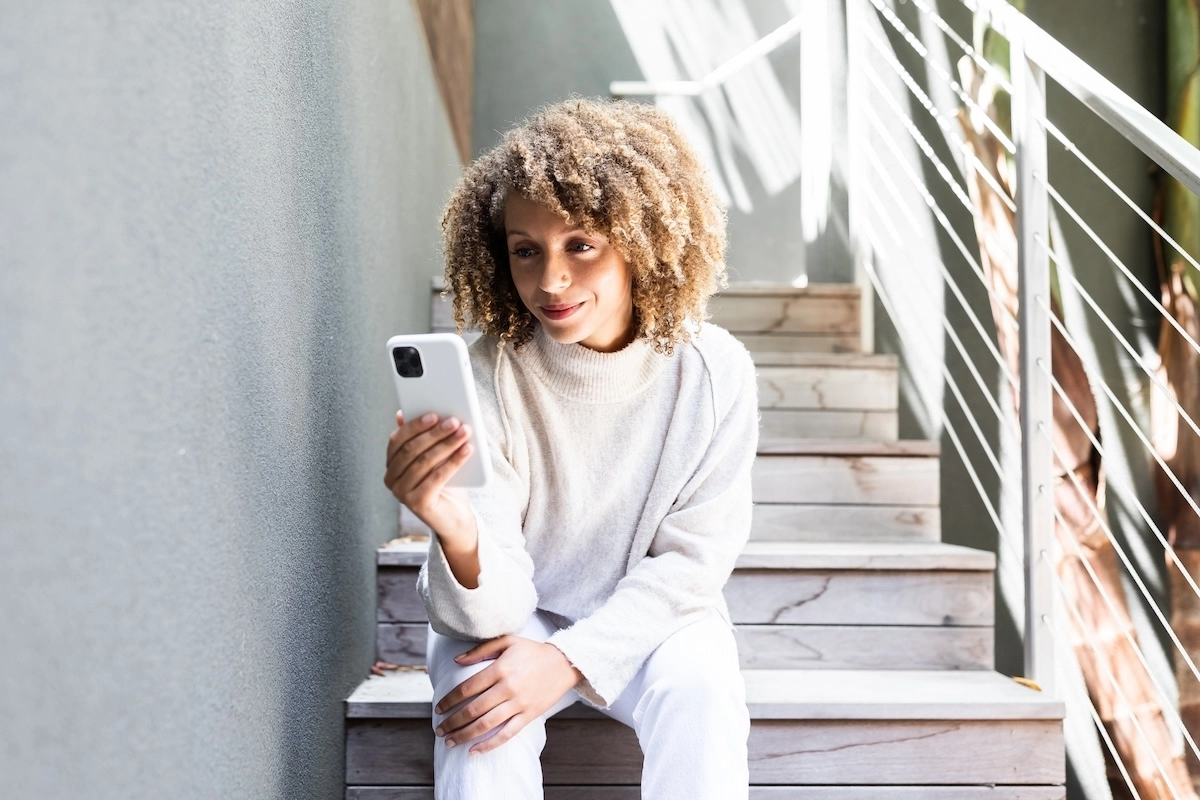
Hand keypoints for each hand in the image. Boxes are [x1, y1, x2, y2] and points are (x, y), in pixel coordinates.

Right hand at [384, 410, 474, 539]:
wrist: (454, 517)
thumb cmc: (444, 482)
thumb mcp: (435, 457)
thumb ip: (426, 437)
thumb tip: (421, 411)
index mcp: (391, 464)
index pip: (397, 439)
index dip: (415, 425)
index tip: (435, 414)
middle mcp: (391, 479)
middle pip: (412, 450)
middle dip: (435, 434)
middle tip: (455, 422)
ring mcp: (401, 493)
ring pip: (425, 462)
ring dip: (447, 445)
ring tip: (465, 433)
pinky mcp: (417, 504)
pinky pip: (437, 478)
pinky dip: (453, 462)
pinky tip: (467, 450)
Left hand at [433, 636, 583, 755]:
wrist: (564, 663)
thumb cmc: (533, 651)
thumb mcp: (507, 641)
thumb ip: (480, 650)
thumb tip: (456, 661)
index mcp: (500, 668)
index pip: (467, 688)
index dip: (449, 700)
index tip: (438, 708)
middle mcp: (507, 688)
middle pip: (473, 709)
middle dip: (452, 722)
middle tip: (439, 730)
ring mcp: (519, 704)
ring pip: (486, 724)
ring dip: (464, 735)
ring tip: (449, 741)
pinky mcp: (529, 716)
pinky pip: (506, 734)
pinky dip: (489, 745)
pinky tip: (474, 751)